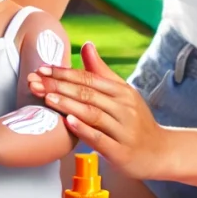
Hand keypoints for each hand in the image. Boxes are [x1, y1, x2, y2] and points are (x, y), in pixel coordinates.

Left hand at [27, 42, 169, 180]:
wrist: (161, 152)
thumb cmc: (136, 122)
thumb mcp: (123, 93)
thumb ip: (102, 71)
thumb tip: (86, 44)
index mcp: (123, 92)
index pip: (90, 79)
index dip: (65, 73)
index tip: (43, 70)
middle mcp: (124, 108)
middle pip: (88, 94)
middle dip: (59, 87)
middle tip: (35, 83)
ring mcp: (124, 130)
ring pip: (93, 114)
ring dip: (68, 105)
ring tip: (47, 98)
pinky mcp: (121, 151)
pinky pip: (100, 139)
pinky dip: (84, 129)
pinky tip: (68, 122)